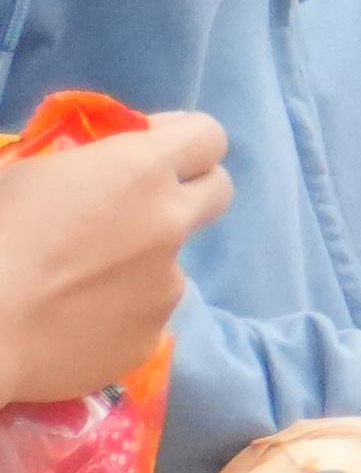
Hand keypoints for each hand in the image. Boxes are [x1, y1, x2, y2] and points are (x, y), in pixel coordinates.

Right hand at [0, 111, 225, 404]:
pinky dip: (119, 309)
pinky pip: (144, 312)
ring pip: (172, 259)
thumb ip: (86, 163)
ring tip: (77, 280)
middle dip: (189, 189)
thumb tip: (103, 168)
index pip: (208, 136)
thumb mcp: (29, 172)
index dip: (183, 138)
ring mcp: (167, 284)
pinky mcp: (152, 336)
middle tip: (140, 204)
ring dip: (140, 259)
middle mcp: (170, 223)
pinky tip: (72, 318)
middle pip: (218, 191)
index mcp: (141, 170)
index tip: (155, 146)